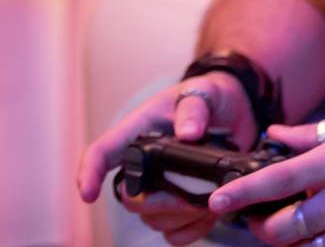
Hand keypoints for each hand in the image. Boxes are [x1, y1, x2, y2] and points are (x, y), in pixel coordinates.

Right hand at [77, 72, 257, 244]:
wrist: (235, 110)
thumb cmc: (209, 96)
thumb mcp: (203, 93)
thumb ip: (194, 109)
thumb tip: (188, 133)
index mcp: (139, 132)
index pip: (102, 153)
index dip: (89, 174)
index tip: (89, 195)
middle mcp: (143, 164)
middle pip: (130, 199)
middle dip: (160, 203)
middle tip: (193, 196)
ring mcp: (159, 186)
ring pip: (152, 219)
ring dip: (181, 216)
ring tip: (212, 198)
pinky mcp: (178, 202)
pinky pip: (173, 231)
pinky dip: (192, 229)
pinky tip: (210, 215)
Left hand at [208, 113, 324, 246]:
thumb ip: (314, 135)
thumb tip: (277, 136)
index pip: (277, 181)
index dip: (241, 193)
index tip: (217, 200)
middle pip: (283, 229)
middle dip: (261, 227)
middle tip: (259, 217)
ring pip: (303, 246)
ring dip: (289, 239)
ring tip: (289, 223)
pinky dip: (319, 243)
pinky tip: (321, 229)